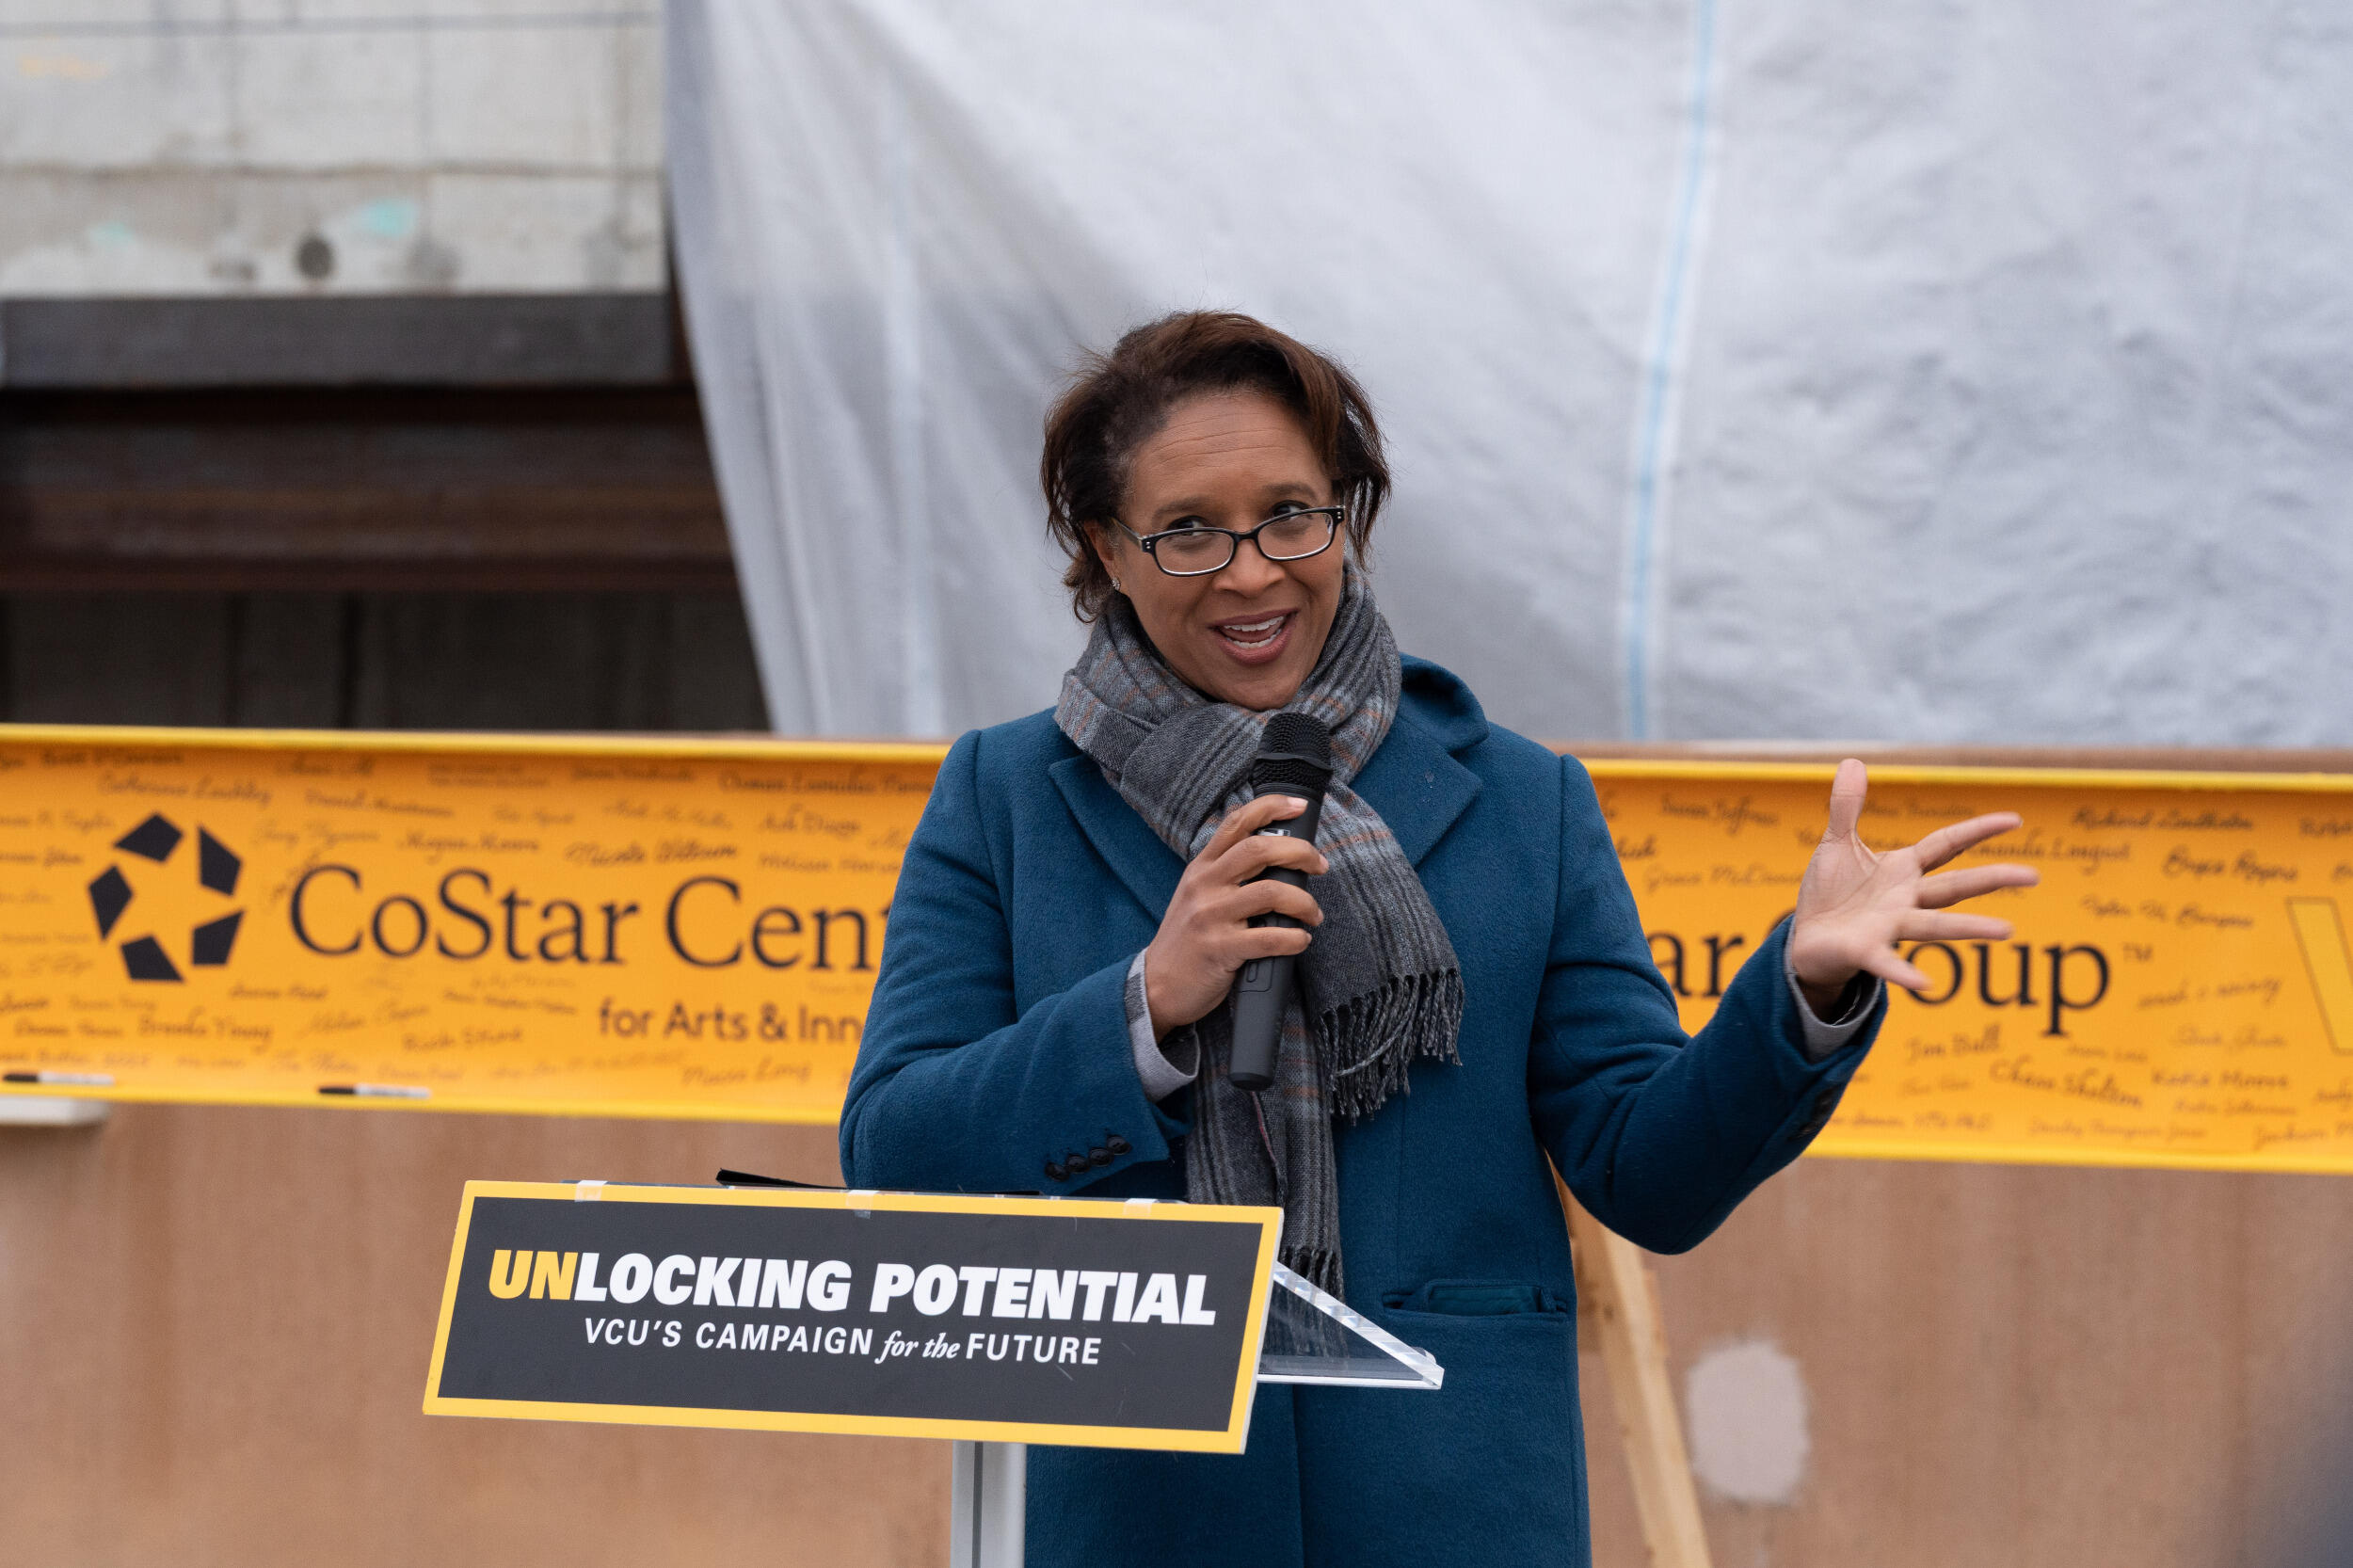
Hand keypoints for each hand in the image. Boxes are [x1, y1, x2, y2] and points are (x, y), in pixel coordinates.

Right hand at [1143, 793, 1327, 1036]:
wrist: (1157, 984)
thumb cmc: (1187, 939)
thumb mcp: (1197, 894)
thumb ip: (1225, 872)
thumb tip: (1274, 853)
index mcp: (1202, 867)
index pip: (1236, 822)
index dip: (1270, 808)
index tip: (1298, 806)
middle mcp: (1205, 885)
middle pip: (1259, 850)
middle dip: (1300, 853)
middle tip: (1320, 866)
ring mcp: (1211, 916)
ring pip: (1269, 893)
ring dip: (1303, 903)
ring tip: (1313, 915)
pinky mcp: (1220, 949)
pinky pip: (1268, 938)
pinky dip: (1294, 939)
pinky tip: (1300, 941)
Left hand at [1788, 759, 2039, 1012]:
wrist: (1807, 940)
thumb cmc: (1830, 893)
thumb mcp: (1836, 844)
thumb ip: (1846, 807)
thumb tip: (1852, 760)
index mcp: (1902, 870)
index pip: (1947, 845)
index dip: (1977, 831)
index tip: (2015, 819)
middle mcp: (1905, 900)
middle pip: (1954, 886)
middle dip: (1992, 879)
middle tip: (2034, 876)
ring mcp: (1889, 927)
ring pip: (1934, 927)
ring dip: (1969, 929)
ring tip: (2006, 931)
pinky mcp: (1866, 951)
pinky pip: (1888, 963)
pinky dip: (1905, 972)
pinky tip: (1927, 985)